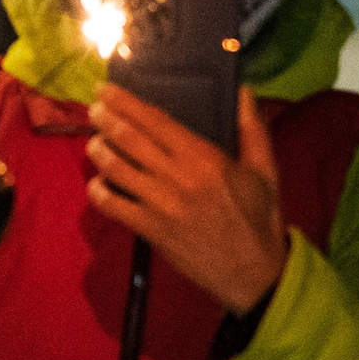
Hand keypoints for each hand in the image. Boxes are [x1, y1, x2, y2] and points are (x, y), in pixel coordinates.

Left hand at [87, 85, 285, 312]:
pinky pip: (112, 205)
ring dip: (97, 150)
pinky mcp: (150, 229)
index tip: (105, 89)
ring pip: (114, 168)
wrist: (254, 271)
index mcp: (204, 157)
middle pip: (129, 138)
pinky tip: (96, 183)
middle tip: (94, 109)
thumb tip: (243, 91)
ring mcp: (160, 204)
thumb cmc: (260, 216)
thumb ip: (252, 128)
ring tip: (93, 141)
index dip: (125, 102)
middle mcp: (178, 177)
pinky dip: (97, 191)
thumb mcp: (265, 170)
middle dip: (105, 119)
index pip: (156, 121)